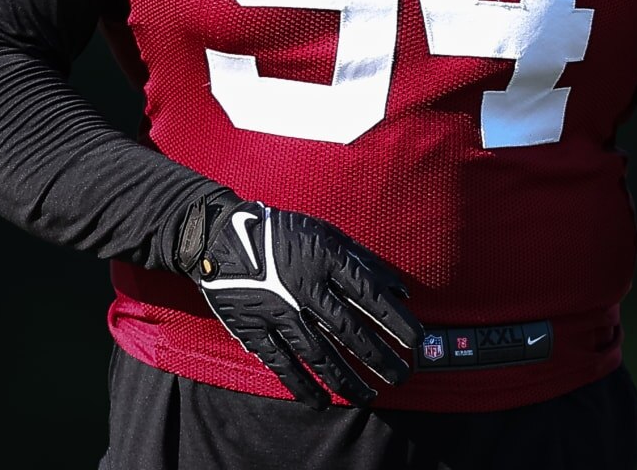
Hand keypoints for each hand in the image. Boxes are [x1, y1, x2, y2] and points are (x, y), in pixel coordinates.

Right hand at [176, 194, 423, 408]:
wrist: (220, 238)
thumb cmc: (282, 235)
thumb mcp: (325, 235)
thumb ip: (364, 262)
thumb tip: (401, 291)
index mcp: (324, 260)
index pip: (369, 295)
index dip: (395, 321)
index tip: (416, 341)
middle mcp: (304, 287)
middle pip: (350, 330)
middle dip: (380, 358)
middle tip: (402, 376)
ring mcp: (278, 311)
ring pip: (320, 354)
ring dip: (348, 379)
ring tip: (370, 396)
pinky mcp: (255, 329)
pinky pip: (283, 364)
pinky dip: (303, 386)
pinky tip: (323, 402)